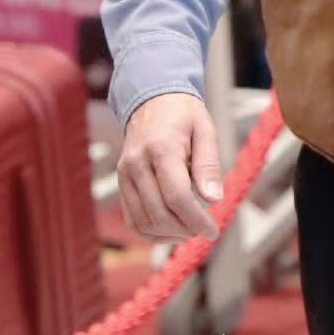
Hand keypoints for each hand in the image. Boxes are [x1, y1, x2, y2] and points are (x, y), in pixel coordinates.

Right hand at [117, 92, 223, 244]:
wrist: (152, 99)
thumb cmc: (183, 115)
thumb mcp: (205, 130)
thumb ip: (208, 165)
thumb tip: (213, 199)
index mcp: (161, 148)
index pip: (177, 196)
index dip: (196, 220)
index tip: (212, 231)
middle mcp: (137, 163)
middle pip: (159, 213)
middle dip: (185, 229)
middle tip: (205, 230)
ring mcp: (124, 174)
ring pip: (143, 221)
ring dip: (169, 235)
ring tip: (190, 230)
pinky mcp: (120, 183)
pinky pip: (132, 219)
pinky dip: (151, 232)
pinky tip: (171, 231)